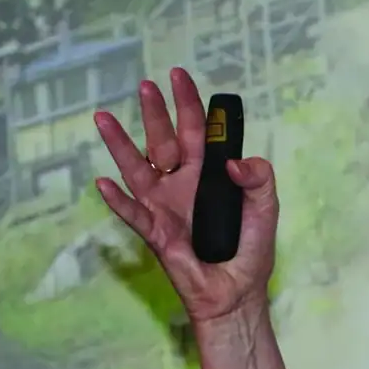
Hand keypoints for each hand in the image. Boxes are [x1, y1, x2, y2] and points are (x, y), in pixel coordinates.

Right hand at [93, 67, 279, 324]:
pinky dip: (117, 200)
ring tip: (103, 117)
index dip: (188, 103)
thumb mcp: (265, 209)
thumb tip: (236, 162)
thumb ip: (260, 180)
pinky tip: (104, 182)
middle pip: (163, 141)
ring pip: (137, 169)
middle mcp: (181, 185)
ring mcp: (164, 207)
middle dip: (154, 113)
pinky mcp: (156, 234)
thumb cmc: (251, 250)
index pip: (196, 131)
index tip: (178, 75)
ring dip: (120, 145)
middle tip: (145, 85)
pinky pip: (132, 214)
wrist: (237, 292)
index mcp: (208, 174)